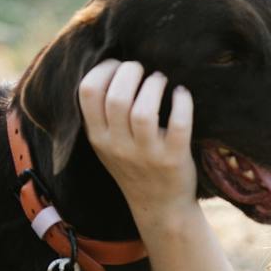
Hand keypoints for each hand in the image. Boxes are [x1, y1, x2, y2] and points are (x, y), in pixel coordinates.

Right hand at [77, 59, 197, 221]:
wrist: (159, 206)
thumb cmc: (133, 166)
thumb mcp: (106, 144)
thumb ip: (102, 114)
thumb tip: (111, 67)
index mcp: (97, 137)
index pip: (88, 92)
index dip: (103, 69)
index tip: (117, 64)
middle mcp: (118, 146)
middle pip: (116, 97)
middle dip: (130, 72)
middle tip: (142, 69)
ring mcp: (146, 154)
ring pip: (143, 110)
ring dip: (153, 85)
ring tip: (160, 79)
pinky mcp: (174, 159)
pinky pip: (178, 124)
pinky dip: (182, 103)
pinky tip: (182, 93)